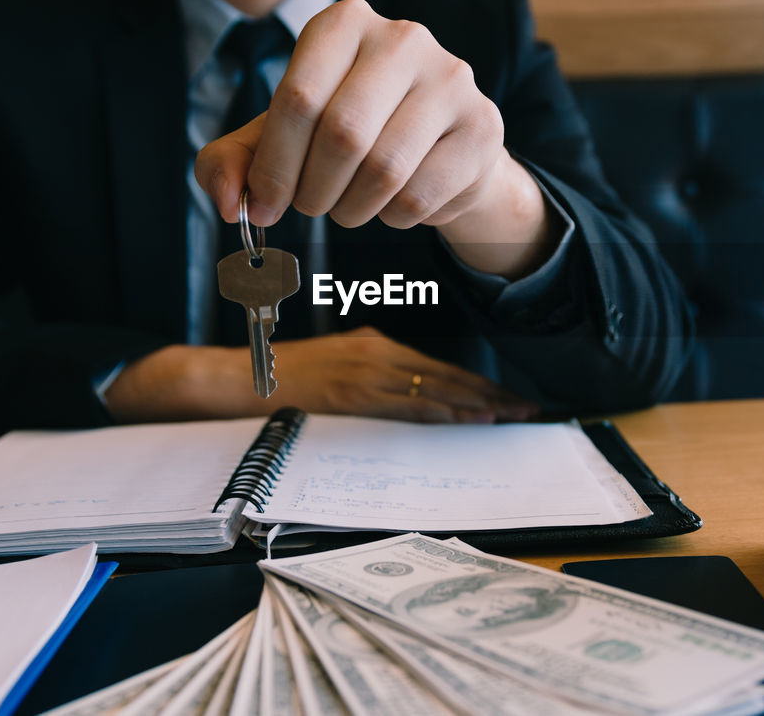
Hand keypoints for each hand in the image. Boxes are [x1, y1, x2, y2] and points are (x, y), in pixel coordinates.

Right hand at [104, 327, 536, 423]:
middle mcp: (376, 355)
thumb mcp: (336, 363)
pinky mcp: (352, 394)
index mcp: (374, 346)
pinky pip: (406, 406)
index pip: (438, 367)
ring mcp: (365, 373)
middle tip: (525, 407)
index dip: (476, 383)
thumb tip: (405, 387)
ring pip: (433, 390)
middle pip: (445, 376)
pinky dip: (441, 411)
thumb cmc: (286, 376)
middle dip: (488, 393)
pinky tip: (466, 417)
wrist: (239, 379)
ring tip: (509, 414)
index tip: (506, 396)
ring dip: (474, 404)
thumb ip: (371, 370)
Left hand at [195, 0, 561, 277]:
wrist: (442, 147)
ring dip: (352, 209)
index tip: (266, 204)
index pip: (298, 98)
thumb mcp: (282, 138)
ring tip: (348, 208)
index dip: (274, 165)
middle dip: (314, 190)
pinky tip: (394, 204)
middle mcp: (403, 37)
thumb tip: (229, 204)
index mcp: (345, 23)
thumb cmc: (351, 133)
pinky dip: (394, 217)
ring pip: (385, 169)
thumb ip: (232, 162)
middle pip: (343, 134)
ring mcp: (451, 80)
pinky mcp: (482, 127)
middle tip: (310, 207)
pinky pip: (421, 195)